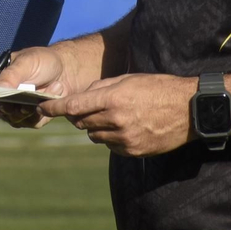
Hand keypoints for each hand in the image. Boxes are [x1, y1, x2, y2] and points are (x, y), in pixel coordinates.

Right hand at [0, 45, 70, 128]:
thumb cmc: (43, 61)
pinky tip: (50, 97)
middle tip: (17, 102)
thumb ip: (11, 75)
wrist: (67, 71)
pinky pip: (28, 122)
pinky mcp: (29, 117)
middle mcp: (1, 93)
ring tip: (40, 95)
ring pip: (10, 118)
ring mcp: (14, 107)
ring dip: (25, 110)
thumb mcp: (27, 62)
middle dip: (5, 106)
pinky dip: (39, 113)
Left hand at [39, 73, 196, 156]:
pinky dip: (110, 137)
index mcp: (113, 98)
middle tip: (88, 107)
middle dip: (79, 115)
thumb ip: (102, 86)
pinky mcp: (133, 151)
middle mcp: (116, 120)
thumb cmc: (159, 88)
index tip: (41, 107)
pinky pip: (110, 146)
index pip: (73, 106)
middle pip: (81, 122)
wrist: (190, 110)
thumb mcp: (129, 78)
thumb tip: (82, 96)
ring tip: (114, 115)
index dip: (54, 107)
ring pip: (94, 135)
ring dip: (95, 126)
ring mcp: (125, 138)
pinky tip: (125, 127)